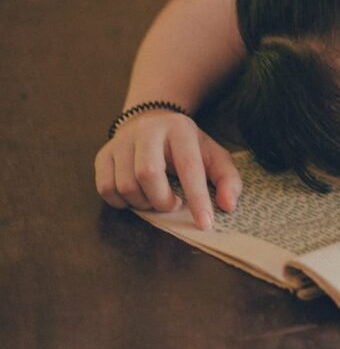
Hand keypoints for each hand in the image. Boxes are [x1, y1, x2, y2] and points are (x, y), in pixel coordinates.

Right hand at [95, 111, 241, 229]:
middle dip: (162, 200)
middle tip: (173, 205)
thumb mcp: (213, 156)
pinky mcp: (103, 155)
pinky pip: (106, 189)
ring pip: (125, 185)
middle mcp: (147, 130)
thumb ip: (227, 179)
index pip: (189, 166)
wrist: (152, 123)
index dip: (197, 198)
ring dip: (143, 203)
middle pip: (147, 174)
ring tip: (156, 197)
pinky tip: (138, 195)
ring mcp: (121, 141)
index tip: (205, 224)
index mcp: (180, 128)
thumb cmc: (188, 147)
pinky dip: (122, 202)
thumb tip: (228, 206)